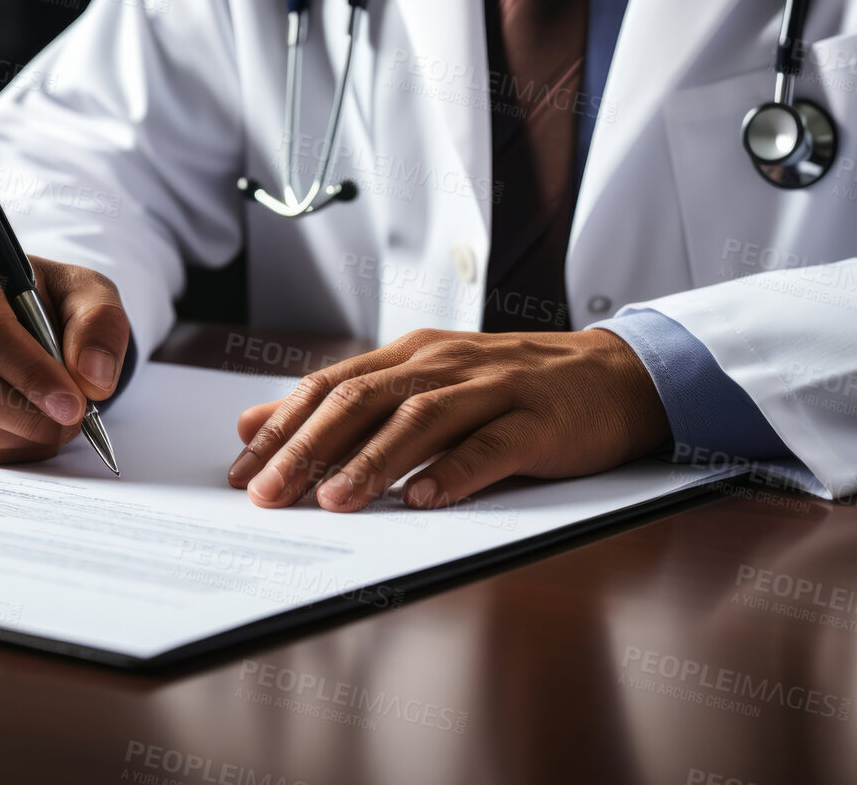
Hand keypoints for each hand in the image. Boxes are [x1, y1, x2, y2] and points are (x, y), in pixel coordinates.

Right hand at [0, 249, 128, 463]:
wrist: (30, 321)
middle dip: (28, 413)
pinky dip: (13, 446)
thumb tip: (93, 377)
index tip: (73, 401)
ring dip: (24, 434)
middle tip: (73, 419)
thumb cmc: (52, 301)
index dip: (33, 374)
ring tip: (62, 420)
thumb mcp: (88, 292)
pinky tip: (37, 426)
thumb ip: (99, 324)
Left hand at [226, 328, 667, 511]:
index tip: (241, 471)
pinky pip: (492, 447)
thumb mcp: (425, 385)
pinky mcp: (538, 422)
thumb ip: (346, 404)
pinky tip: (424, 500)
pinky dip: (455, 472)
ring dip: (373, 460)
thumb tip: (256, 423)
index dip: (284, 427)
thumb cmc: (513, 388)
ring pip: (422, 419)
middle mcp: (446, 364)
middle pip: (366, 399)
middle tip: (270, 493)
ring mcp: (494, 389)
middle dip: (310, 446)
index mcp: (414, 355)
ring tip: (334, 500)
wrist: (615, 376)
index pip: (333, 385)